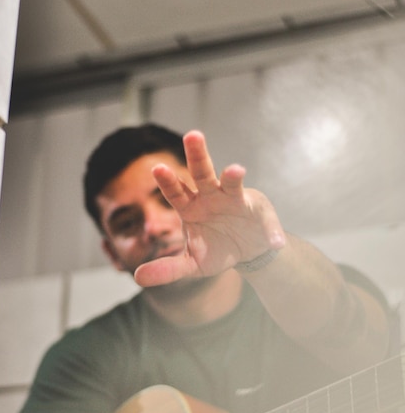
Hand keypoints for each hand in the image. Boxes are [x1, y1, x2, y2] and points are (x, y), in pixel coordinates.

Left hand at [134, 131, 284, 285]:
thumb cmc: (216, 252)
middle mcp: (210, 196)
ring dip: (233, 174)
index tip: (157, 168)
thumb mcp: (191, 265)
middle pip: (201, 172)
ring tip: (236, 171)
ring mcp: (233, 197)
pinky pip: (260, 212)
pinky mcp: (255, 205)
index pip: (175, 192)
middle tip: (192, 135)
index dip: (168, 180)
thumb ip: (167, 269)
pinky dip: (269, 230)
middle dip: (197, 155)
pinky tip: (274, 240)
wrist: (246, 253)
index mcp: (190, 208)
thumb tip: (138, 277)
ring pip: (230, 180)